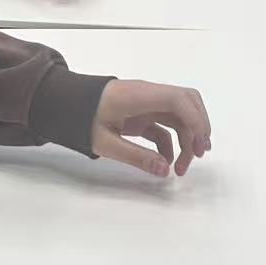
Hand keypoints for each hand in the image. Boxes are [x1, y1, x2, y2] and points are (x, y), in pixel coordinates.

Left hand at [90, 80, 211, 178]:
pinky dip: (172, 142)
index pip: (177, 99)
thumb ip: (135, 156)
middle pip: (187, 101)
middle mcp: (148, 95)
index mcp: (139, 95)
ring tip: (183, 167)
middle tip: (200, 154)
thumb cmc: (82, 118)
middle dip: (199, 126)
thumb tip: (165, 169)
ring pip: (180, 114)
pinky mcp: (142, 113)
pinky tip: (168, 162)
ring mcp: (146, 103)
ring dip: (187, 137)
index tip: (199, 145)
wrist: (66, 103)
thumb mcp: (105, 142)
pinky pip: (165, 125)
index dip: (194, 119)